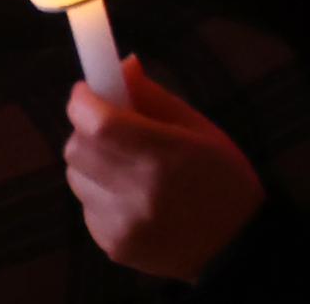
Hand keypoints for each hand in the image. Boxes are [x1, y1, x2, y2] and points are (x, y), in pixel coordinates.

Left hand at [63, 57, 265, 281]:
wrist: (233, 243)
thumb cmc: (222, 175)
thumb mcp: (199, 128)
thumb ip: (154, 97)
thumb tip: (122, 64)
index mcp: (165, 155)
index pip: (99, 123)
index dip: (83, 101)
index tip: (86, 89)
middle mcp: (138, 191)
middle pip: (77, 149)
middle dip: (84, 129)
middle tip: (107, 123)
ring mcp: (122, 223)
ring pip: (76, 177)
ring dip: (91, 162)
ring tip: (125, 164)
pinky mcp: (112, 245)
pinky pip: (86, 206)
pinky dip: (99, 193)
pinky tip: (131, 196)